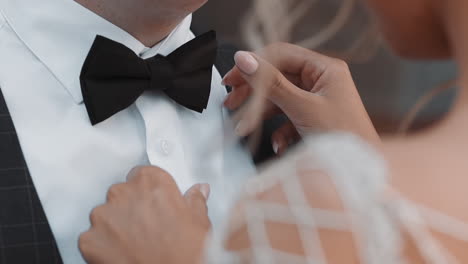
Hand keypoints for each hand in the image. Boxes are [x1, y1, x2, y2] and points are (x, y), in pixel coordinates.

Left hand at [79, 166, 210, 263]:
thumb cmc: (185, 252)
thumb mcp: (199, 221)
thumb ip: (194, 200)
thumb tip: (197, 192)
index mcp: (151, 182)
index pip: (142, 174)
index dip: (148, 191)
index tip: (154, 202)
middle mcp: (123, 193)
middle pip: (122, 194)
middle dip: (132, 208)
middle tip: (148, 227)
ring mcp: (103, 216)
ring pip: (105, 215)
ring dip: (116, 226)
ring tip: (136, 244)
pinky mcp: (89, 239)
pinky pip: (92, 237)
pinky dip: (103, 245)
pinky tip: (122, 254)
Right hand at [223, 43, 379, 154]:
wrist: (361, 175)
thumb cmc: (344, 139)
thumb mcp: (303, 108)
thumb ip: (271, 83)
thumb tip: (244, 59)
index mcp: (325, 69)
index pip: (281, 55)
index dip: (254, 64)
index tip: (232, 79)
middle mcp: (322, 81)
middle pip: (278, 77)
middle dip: (254, 92)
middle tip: (231, 101)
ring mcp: (318, 101)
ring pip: (281, 99)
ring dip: (262, 115)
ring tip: (244, 127)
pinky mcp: (314, 120)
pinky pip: (289, 118)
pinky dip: (279, 131)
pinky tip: (279, 145)